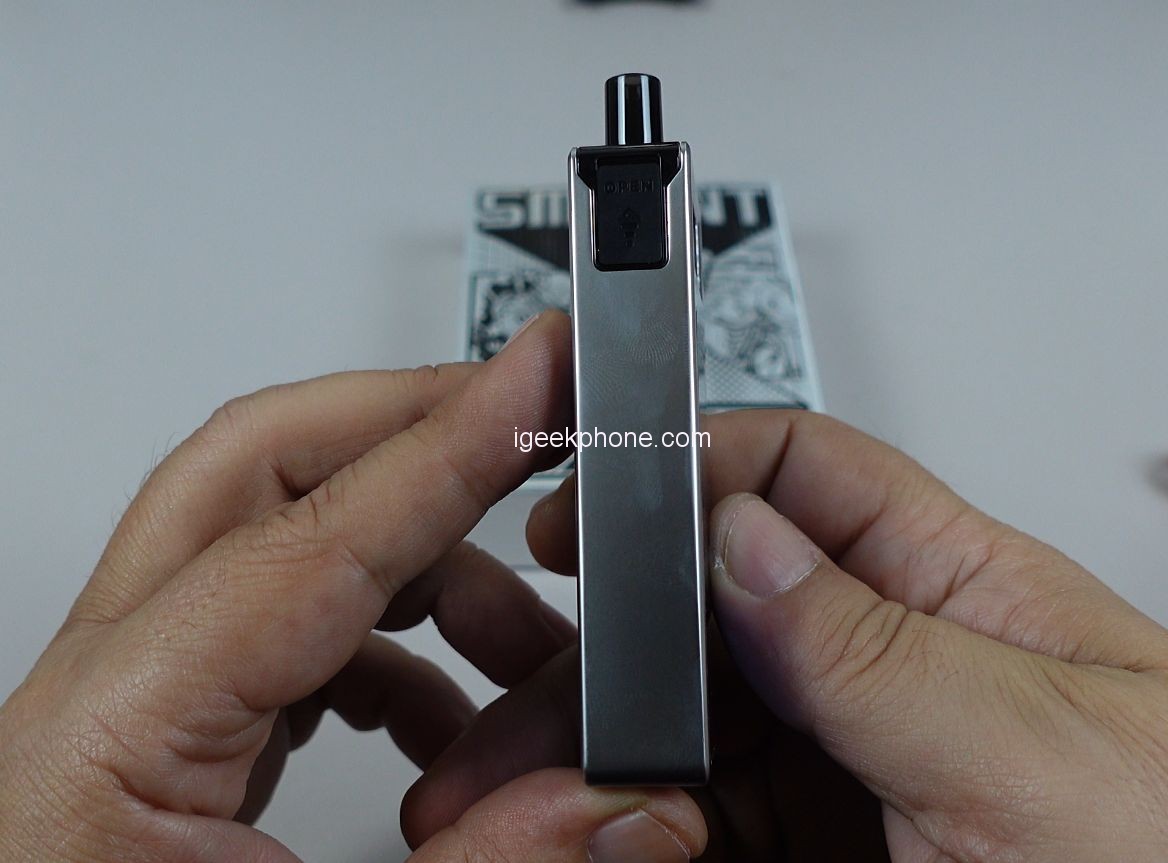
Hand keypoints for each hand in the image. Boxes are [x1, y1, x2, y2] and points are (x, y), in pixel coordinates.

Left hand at [0, 311, 705, 862]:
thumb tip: (627, 801)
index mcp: (108, 744)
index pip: (310, 538)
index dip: (447, 448)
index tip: (538, 380)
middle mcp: (101, 698)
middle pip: (255, 468)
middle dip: (410, 426)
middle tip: (529, 414)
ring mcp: (130, 709)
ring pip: (282, 538)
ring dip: (421, 556)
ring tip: (528, 639)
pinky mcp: (166, 740)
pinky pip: (289, 627)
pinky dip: (391, 639)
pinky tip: (450, 718)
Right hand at [407, 409, 1167, 861]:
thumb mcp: (1028, 751)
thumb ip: (873, 643)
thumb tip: (739, 537)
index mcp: (964, 591)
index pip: (809, 476)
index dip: (702, 458)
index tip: (604, 481)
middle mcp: (896, 667)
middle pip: (724, 600)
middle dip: (620, 615)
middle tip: (528, 640)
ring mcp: (855, 764)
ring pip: (699, 713)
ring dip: (608, 724)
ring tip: (528, 759)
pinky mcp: (824, 844)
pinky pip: (710, 810)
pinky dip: (643, 813)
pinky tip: (608, 819)